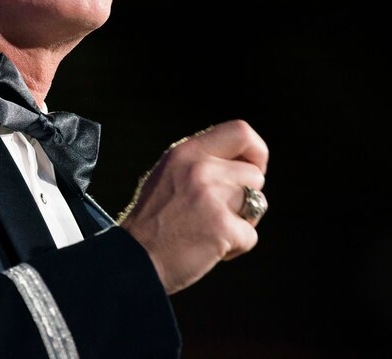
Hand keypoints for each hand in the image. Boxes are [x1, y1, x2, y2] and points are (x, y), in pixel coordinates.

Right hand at [118, 119, 268, 294]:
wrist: (134, 259)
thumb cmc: (153, 221)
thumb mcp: (169, 173)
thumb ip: (201, 162)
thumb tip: (243, 160)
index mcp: (187, 152)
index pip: (241, 132)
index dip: (256, 151)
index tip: (252, 169)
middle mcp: (201, 168)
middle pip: (255, 175)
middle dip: (246, 197)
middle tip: (221, 213)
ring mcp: (212, 197)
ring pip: (257, 204)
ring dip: (242, 222)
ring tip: (212, 231)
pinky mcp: (222, 227)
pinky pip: (250, 235)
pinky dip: (237, 247)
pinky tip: (210, 249)